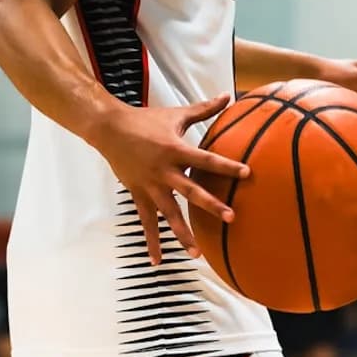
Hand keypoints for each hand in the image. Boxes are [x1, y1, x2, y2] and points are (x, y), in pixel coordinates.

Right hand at [90, 94, 249, 263]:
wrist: (110, 130)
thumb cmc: (146, 120)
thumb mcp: (176, 114)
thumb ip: (204, 109)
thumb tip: (229, 95)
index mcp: (175, 150)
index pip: (206, 159)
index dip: (226, 166)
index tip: (246, 174)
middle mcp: (164, 171)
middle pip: (191, 191)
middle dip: (211, 205)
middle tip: (230, 217)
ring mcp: (150, 186)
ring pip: (169, 214)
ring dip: (183, 234)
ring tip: (197, 253)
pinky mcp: (139, 196)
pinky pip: (147, 223)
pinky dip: (152, 242)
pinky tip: (158, 261)